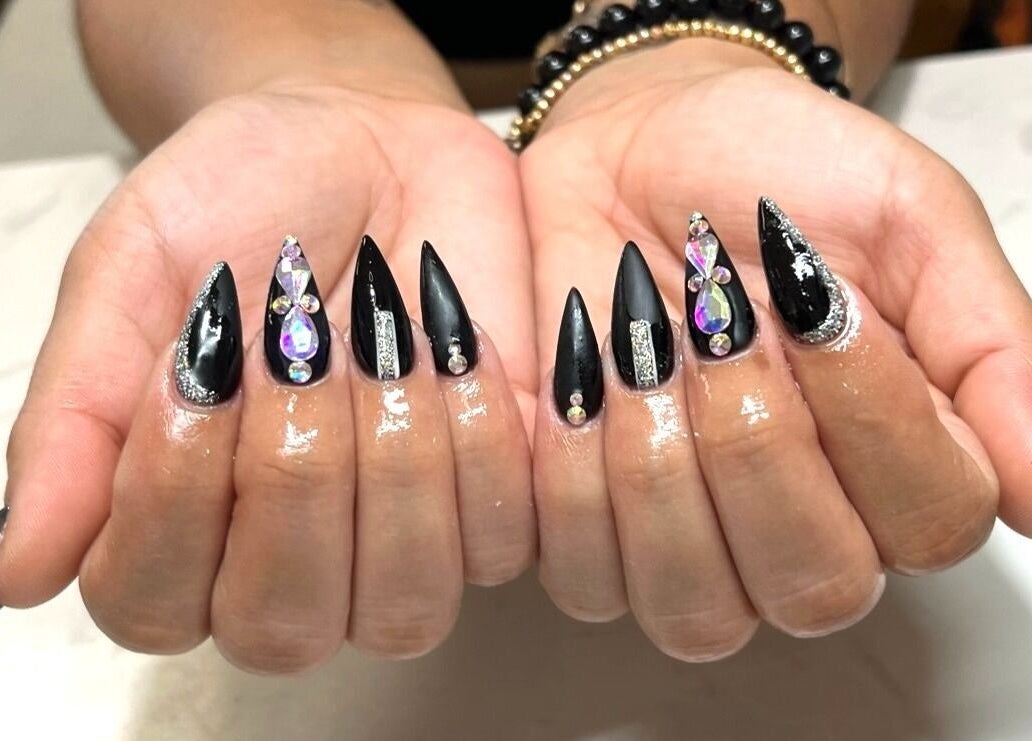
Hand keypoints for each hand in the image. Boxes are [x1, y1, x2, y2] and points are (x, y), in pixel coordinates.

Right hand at [0, 81, 537, 670]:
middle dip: (291, 474)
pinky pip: (501, 536)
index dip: (172, 500)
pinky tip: (454, 343)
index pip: (154, 605)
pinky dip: (476, 435)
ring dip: (388, 461)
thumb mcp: (132, 279)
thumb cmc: (241, 205)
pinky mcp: (497, 500)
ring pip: (402, 604)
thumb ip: (75, 420)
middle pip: (283, 625)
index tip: (201, 365)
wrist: (365, 142)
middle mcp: (294, 559)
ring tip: (377, 342)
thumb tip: (13, 567)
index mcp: (185, 524)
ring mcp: (404, 544)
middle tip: (295, 348)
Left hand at [522, 40, 1026, 659]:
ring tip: (644, 351)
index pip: (930, 525)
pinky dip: (576, 474)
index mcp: (900, 469)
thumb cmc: (775, 177)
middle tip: (720, 325)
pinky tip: (586, 382)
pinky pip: (586, 575)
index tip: (816, 301)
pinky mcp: (591, 536)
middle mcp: (804, 531)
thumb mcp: (908, 224)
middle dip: (755, 439)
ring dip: (661, 464)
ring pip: (697, 608)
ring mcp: (694, 550)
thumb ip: (992, 351)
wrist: (639, 148)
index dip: (873, 417)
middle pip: (814, 586)